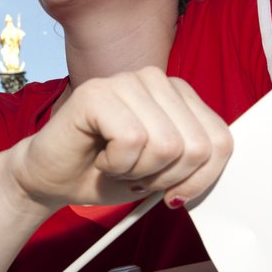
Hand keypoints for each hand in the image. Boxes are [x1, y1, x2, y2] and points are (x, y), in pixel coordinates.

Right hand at [10, 68, 232, 210]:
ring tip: (117, 165)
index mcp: (178, 94)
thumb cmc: (106, 174)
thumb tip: (220, 163)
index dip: (200, 180)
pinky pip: (132, 141)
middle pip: (196, 146)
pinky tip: (100, 159)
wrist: (50, 178)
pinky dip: (117, 166)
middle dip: (166, 178)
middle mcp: (156, 79)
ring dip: (139, 172)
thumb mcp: (165, 173)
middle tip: (136, 176)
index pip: (220, 140)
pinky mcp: (97, 92)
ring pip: (166, 145)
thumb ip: (196, 163)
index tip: (173, 192)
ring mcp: (125, 81)